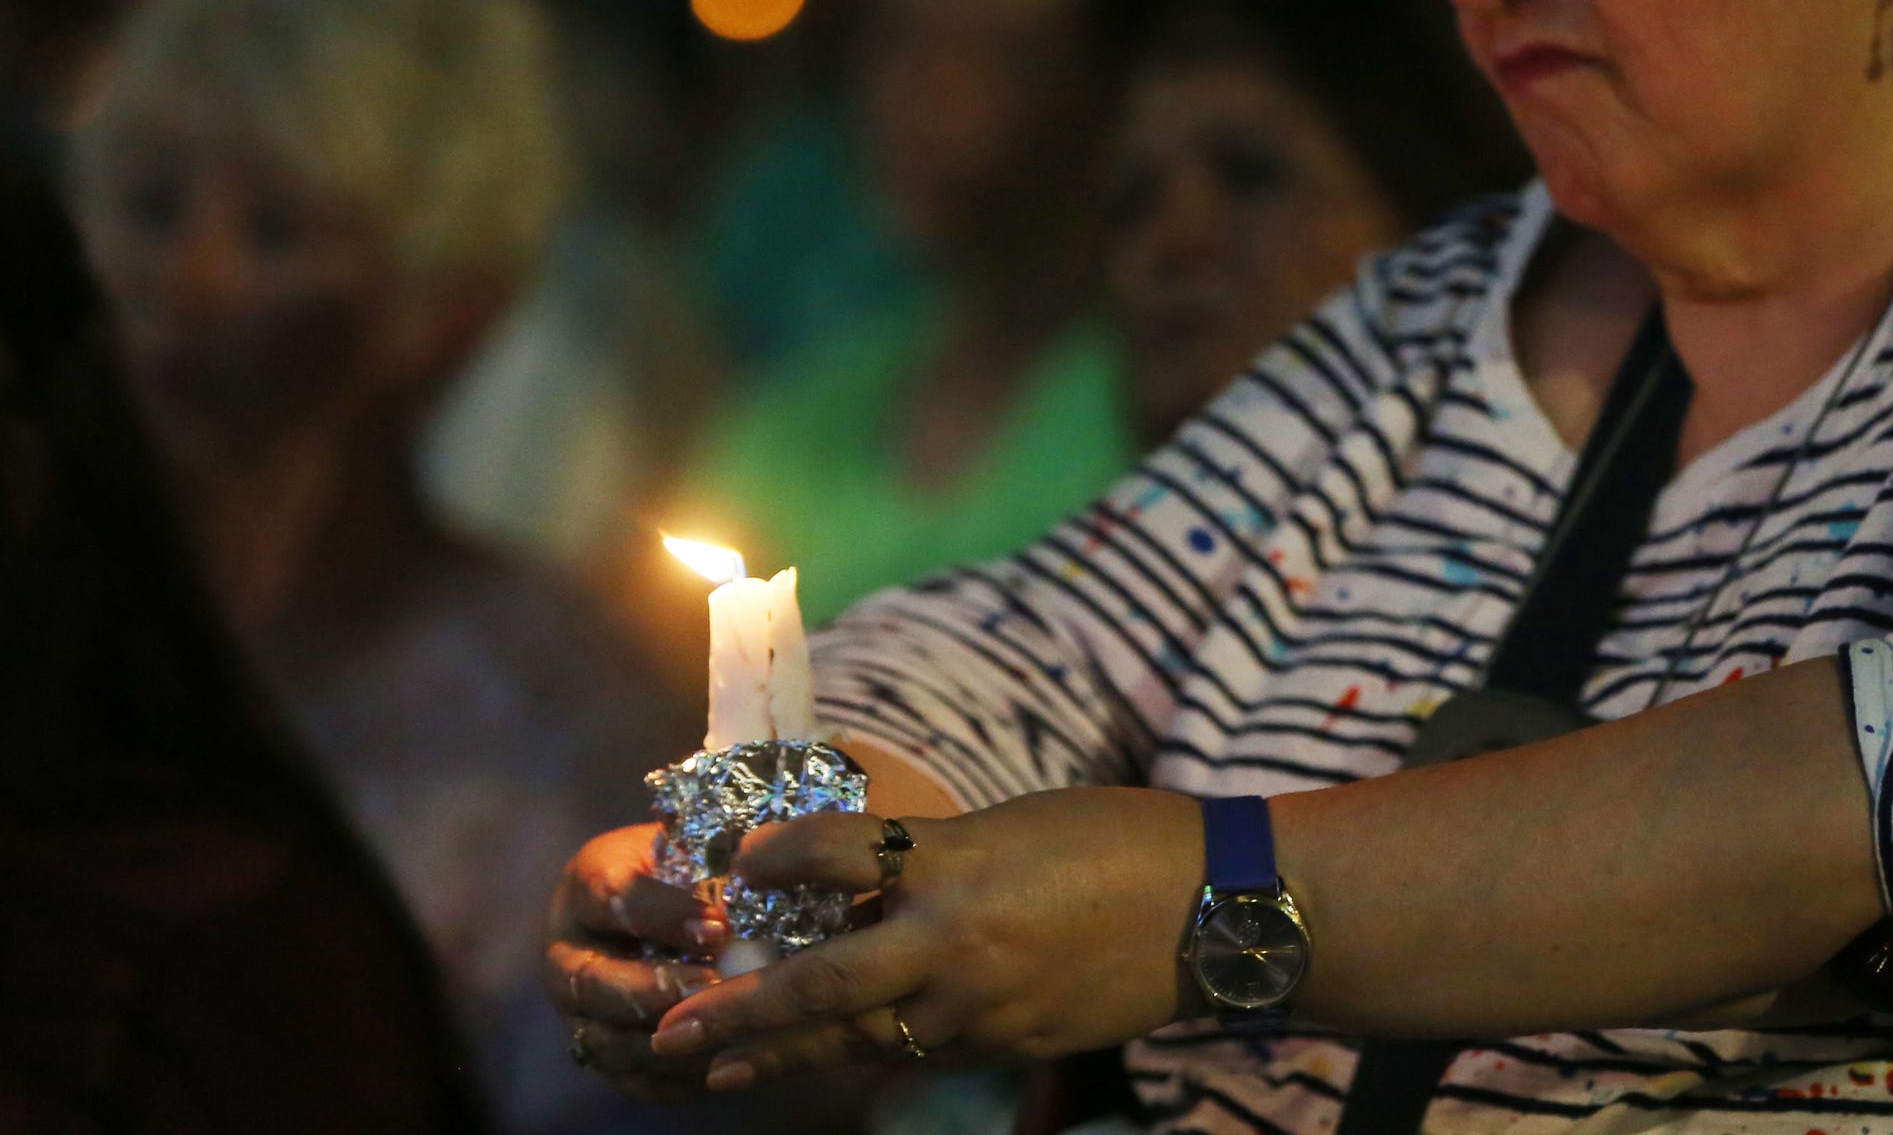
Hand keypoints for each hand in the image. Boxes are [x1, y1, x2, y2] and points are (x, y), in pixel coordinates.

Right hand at [546, 823, 726, 1094]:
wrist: (677, 904)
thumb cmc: (691, 868)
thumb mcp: (695, 848)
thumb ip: (712, 862)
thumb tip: (748, 883)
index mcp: (586, 884)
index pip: (608, 897)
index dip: (662, 914)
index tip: (718, 926)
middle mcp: (567, 952)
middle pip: (589, 982)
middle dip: (653, 988)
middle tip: (713, 985)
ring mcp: (578, 1009)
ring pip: (604, 1040)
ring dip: (665, 1040)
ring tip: (724, 1029)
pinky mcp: (605, 1051)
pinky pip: (632, 1078)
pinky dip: (677, 1075)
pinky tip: (724, 1058)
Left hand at [651, 786, 1203, 1092]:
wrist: (1220, 909)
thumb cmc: (1123, 840)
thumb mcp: (1017, 825)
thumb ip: (937, 857)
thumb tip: (867, 882)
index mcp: (959, 864)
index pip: (837, 857)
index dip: (778, 857)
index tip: (738, 860)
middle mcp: (957, 943)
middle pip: (823, 984)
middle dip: (741, 1011)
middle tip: (673, 1032)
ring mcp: (983, 1005)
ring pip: (864, 1035)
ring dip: (788, 1051)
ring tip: (723, 1068)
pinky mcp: (1009, 1041)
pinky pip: (921, 1049)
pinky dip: (870, 1050)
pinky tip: (833, 1056)